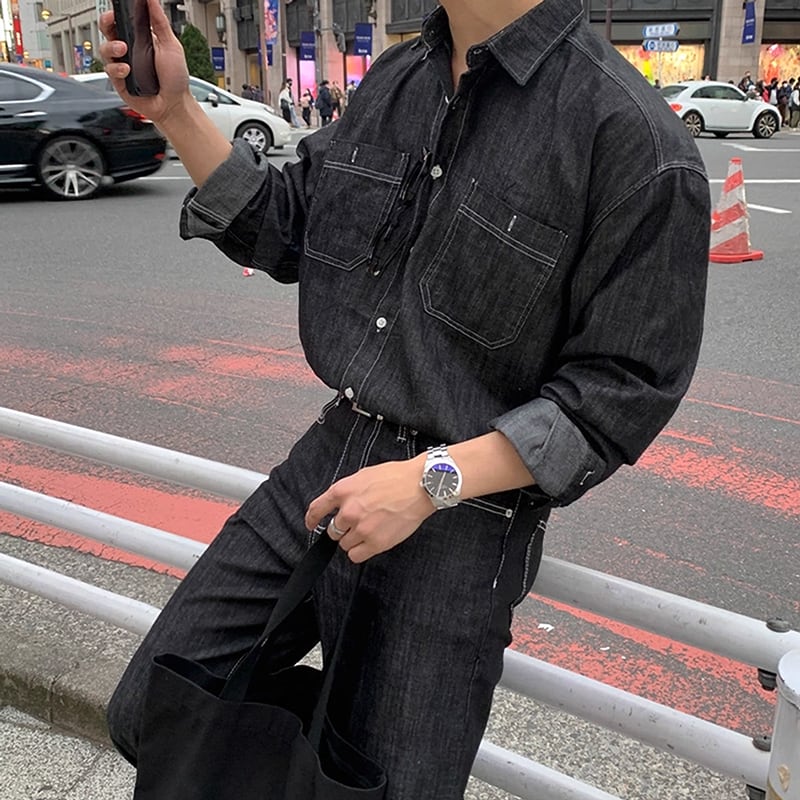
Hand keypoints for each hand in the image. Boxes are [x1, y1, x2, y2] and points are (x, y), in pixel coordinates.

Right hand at [99, 0, 189, 125]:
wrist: (175, 105)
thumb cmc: (175, 79)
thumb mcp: (171, 45)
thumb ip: (159, 21)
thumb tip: (151, 0)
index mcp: (140, 39)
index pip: (122, 20)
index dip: (116, 12)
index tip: (116, 7)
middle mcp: (129, 51)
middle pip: (108, 31)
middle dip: (106, 22)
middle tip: (112, 21)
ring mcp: (122, 66)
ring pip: (104, 49)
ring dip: (112, 47)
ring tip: (124, 49)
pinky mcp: (119, 81)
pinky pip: (109, 70)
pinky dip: (117, 68)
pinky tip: (127, 69)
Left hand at [305, 459, 434, 563]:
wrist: (420, 486)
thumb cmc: (397, 477)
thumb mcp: (364, 475)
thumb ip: (348, 491)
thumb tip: (340, 504)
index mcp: (343, 491)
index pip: (317, 509)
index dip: (312, 519)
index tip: (311, 524)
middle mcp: (348, 511)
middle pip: (333, 531)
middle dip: (343, 528)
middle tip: (358, 523)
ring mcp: (361, 528)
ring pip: (344, 544)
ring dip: (353, 539)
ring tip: (370, 529)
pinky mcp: (375, 543)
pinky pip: (356, 556)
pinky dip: (360, 551)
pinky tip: (370, 542)